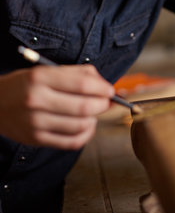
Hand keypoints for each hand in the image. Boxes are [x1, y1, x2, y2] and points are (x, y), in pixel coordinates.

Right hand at [0, 64, 114, 148]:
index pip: (81, 84)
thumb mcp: (46, 70)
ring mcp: (35, 122)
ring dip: (95, 119)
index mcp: (40, 78)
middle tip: (107, 102)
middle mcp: (36, 100)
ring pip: (79, 126)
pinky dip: (85, 135)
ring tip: (94, 113)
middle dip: (102, 104)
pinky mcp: (36, 139)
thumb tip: (103, 83)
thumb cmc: (25, 84)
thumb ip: (76, 73)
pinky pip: (71, 142)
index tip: (110, 90)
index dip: (102, 88)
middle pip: (83, 107)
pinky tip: (86, 126)